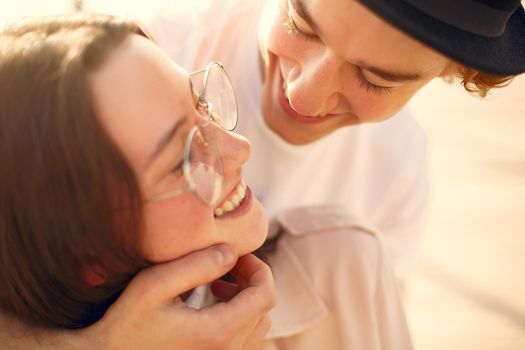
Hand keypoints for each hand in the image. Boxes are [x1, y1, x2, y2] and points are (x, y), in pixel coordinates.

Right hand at [81, 244, 274, 349]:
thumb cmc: (126, 324)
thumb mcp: (155, 286)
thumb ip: (196, 265)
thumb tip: (230, 252)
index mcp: (218, 332)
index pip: (265, 295)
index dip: (258, 268)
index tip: (236, 254)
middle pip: (263, 309)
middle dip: (250, 280)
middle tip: (225, 264)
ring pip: (257, 325)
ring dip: (245, 298)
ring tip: (217, 285)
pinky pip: (244, 339)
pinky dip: (239, 316)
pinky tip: (212, 305)